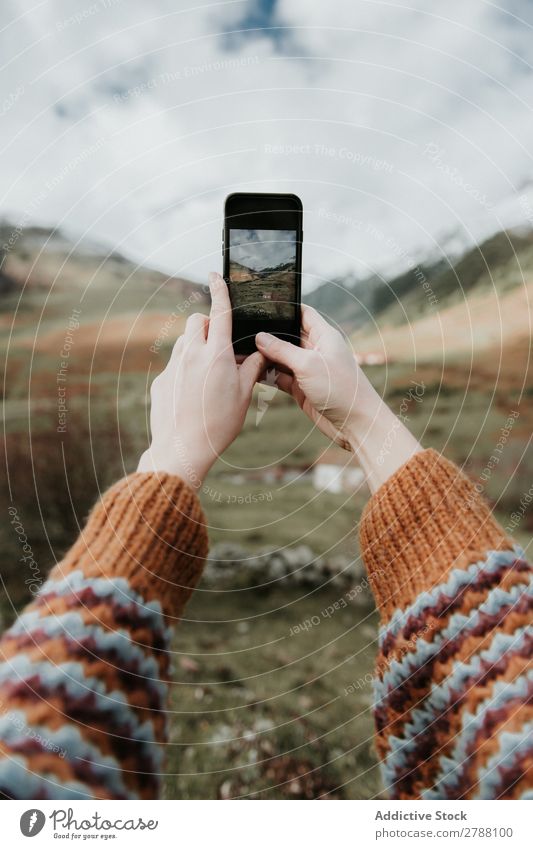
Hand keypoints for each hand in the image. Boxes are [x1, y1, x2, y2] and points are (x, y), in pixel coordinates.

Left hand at [138, 272, 265, 487]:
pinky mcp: (161, 381)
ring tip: (209, 372)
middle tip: (220, 345)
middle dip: (207, 324)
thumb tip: (257, 354)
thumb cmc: (219, 424)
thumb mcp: (244, 396)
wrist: (183, 449)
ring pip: (184, 341)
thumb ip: (251, 368)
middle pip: (195, 321)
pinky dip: (186, 369)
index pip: (219, 312)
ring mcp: (173, 367)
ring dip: (196, 345)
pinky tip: (193, 394)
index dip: (219, 290)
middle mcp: (191, 354)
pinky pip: (175, 365)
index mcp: (216, 354)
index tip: (215, 275)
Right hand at [255, 306, 420, 491]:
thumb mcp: (308, 365)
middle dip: (268, 334)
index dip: (285, 308)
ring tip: (241, 351)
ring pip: (281, 358)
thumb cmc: (341, 389)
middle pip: (287, 335)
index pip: (303, 313)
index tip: (263, 304)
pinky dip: (267, 375)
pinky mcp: (302, 388)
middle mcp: (316, 350)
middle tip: (243, 330)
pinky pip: (280, 377)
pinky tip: (251, 371)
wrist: (355, 424)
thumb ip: (282, 350)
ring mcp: (308, 370)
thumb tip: (260, 337)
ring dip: (264, 356)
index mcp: (324, 336)